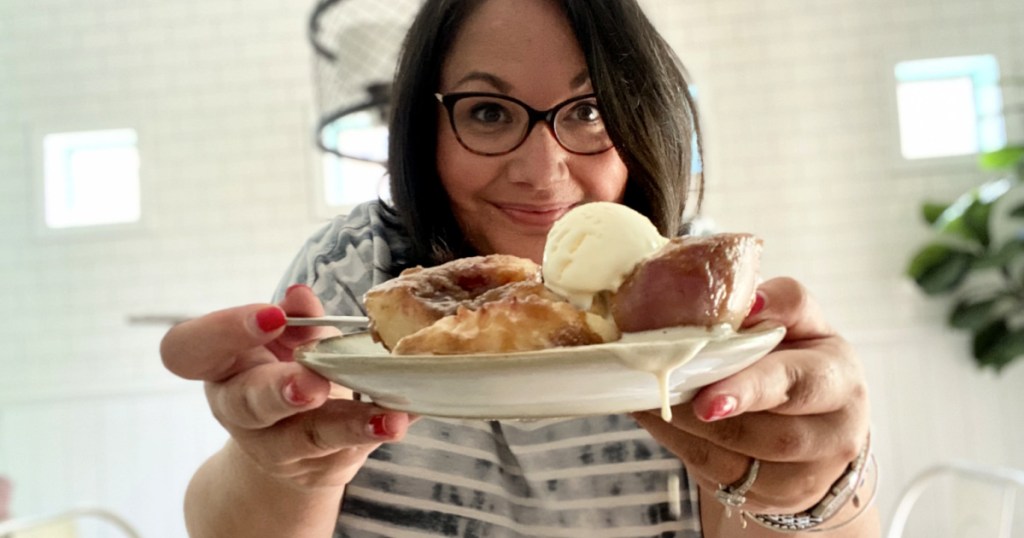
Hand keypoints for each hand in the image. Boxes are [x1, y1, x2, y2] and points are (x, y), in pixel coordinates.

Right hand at [160, 284, 414, 489]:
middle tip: (313, 384)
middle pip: (247, 404)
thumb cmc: (286, 370)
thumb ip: (298, 319)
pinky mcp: (313, 470)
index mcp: (220, 365)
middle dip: (281, 391)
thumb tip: (300, 295)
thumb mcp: (290, 340)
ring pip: (305, 438)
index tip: (271, 315)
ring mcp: (274, 447)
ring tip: (387, 418)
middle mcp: (237, 409)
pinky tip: (407, 417)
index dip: (224, 331)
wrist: (296, 442)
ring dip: (348, 425)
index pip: (188, 350)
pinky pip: (349, 451)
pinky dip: (381, 431)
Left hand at [633, 277, 870, 514]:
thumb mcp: (801, 325)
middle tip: (669, 398)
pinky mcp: (774, 499)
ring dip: (688, 430)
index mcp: (840, 377)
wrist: (814, 426)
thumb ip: (784, 303)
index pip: (803, 383)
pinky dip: (680, 445)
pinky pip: (719, 477)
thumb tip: (750, 300)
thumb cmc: (797, 361)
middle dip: (716, 418)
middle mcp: (835, 432)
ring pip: (741, 461)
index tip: (707, 399)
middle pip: (777, 435)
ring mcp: (807, 475)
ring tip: (651, 399)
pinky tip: (656, 417)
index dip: (753, 389)